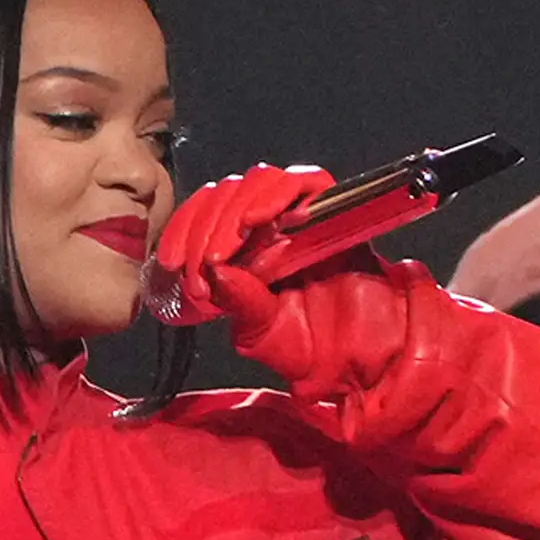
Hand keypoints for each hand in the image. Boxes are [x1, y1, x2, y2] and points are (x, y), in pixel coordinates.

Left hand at [149, 162, 342, 355]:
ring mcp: (300, 215)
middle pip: (226, 194)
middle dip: (203, 229)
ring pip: (256, 181)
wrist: (368, 358)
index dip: (183, 232)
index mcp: (243, 252)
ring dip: (232, 212)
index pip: (203, 217)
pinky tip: (257, 221)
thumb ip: (238, 304)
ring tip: (226, 251)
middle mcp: (269, 227)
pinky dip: (274, 195)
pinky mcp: (334, 210)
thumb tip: (215, 272)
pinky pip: (303, 182)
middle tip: (201, 267)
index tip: (172, 263)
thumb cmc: (315, 351)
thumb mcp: (262, 334)